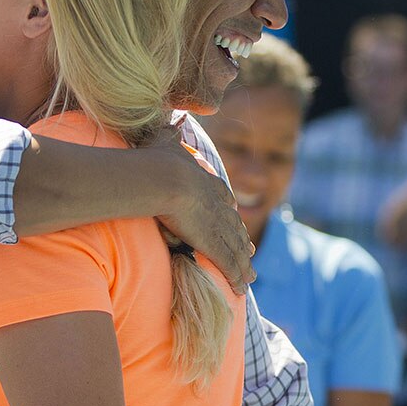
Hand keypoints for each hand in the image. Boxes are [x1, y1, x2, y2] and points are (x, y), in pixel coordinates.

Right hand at [149, 133, 254, 293]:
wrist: (162, 178)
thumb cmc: (156, 161)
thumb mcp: (165, 141)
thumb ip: (170, 132)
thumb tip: (174, 117)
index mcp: (207, 183)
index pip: (222, 200)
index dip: (228, 211)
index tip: (233, 217)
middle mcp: (218, 205)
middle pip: (234, 227)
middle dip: (242, 240)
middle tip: (250, 251)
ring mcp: (217, 224)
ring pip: (236, 249)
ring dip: (244, 264)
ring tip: (250, 276)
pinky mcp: (213, 242)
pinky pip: (229, 264)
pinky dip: (237, 276)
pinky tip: (242, 288)